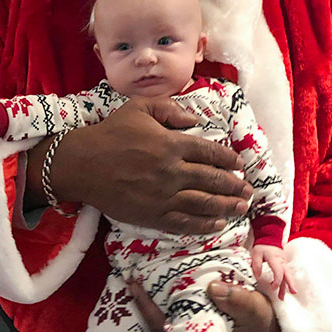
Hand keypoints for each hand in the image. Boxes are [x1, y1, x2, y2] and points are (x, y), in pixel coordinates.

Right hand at [25, 97, 252, 232]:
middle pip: (213, 180)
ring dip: (226, 206)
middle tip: (248, 191)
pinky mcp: (152, 214)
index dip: (229, 160)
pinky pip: (184, 222)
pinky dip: (203, 224)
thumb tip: (195, 120)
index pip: (211, 153)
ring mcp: (163, 195)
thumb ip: (170, 109)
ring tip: (241, 208)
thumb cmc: (111, 133)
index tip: (239, 165)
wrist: (83, 164)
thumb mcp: (140, 108)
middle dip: (235, 186)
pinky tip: (217, 224)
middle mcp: (172, 171)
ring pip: (204, 203)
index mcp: (172, 144)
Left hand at [127, 278, 286, 331]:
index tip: (133, 284)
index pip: (161, 327)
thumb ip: (236, 300)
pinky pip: (173, 321)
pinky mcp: (198, 329)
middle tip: (126, 281)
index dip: (145, 307)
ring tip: (135, 285)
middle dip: (137, 311)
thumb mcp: (255, 309)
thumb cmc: (263, 324)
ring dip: (147, 312)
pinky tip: (157, 290)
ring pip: (160, 330)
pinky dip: (163, 309)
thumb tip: (212, 287)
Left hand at [251, 245, 295, 299]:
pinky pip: (286, 274)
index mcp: (275, 258)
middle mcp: (282, 261)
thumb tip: (257, 276)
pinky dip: (285, 282)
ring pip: (287, 275)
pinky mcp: (284, 264)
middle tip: (293, 292)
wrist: (270, 238)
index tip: (272, 287)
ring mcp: (284, 263)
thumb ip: (256, 265)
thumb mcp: (256, 253)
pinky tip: (283, 290)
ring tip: (282, 297)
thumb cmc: (263, 246)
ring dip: (286, 286)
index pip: (279, 271)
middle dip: (290, 284)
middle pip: (287, 274)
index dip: (277, 281)